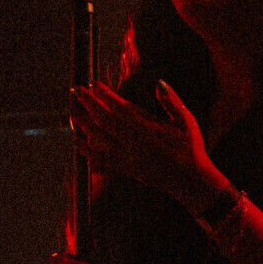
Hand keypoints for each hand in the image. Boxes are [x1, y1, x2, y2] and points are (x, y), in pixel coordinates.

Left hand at [69, 80, 224, 213]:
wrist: (190, 181)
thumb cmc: (191, 148)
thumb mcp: (186, 121)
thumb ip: (172, 101)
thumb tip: (159, 82)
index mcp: (149, 128)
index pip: (121, 107)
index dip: (105, 94)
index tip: (93, 83)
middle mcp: (135, 142)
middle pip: (105, 119)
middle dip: (89, 103)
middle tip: (75, 90)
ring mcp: (129, 157)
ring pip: (100, 138)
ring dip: (83, 123)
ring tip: (71, 111)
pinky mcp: (126, 169)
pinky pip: (102, 158)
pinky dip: (88, 150)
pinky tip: (75, 141)